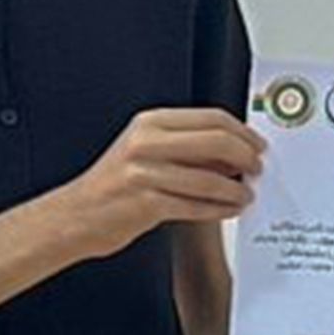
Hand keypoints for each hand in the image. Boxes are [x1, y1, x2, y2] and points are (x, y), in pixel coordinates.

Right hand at [57, 110, 261, 258]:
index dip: (242, 132)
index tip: (258, 145)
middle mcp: (147, 142)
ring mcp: (145, 173)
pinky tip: (229, 210)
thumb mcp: (145, 151)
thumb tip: (233, 152)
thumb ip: (185, 148)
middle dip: (245, 156)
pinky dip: (219, 209)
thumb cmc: (113, 186)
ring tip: (246, 195)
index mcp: (150, 123)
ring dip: (236, 190)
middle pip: (216, 140)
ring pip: (210, 178)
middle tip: (257, 169)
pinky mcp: (146, 203)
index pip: (211, 118)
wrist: (76, 216)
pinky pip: (196, 206)